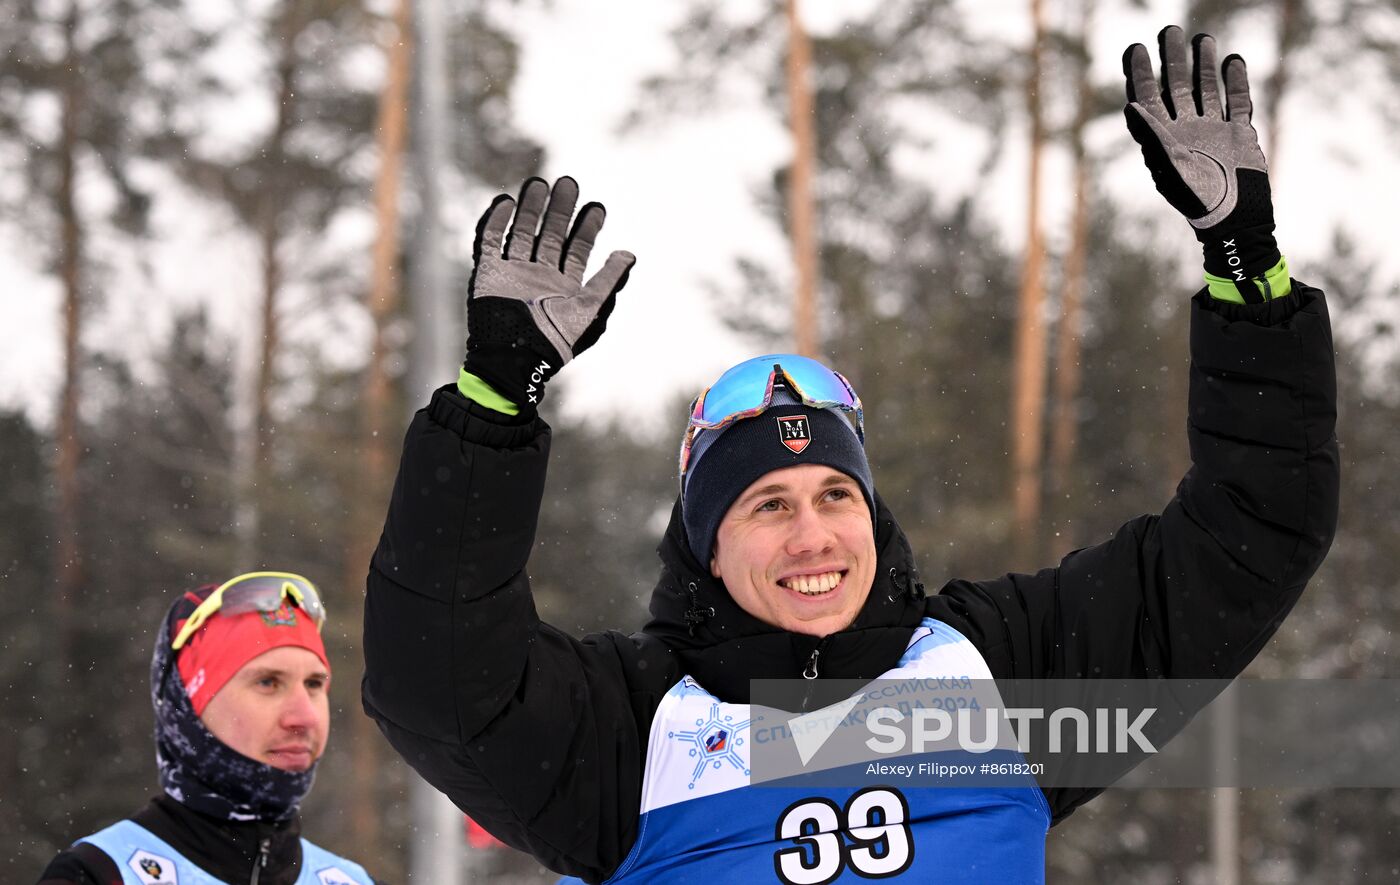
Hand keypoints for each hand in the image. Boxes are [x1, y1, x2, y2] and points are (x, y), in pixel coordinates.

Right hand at [464, 176, 635, 408]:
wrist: (515, 358)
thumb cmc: (556, 341)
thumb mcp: (591, 311)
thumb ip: (609, 281)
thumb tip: (629, 254)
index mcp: (564, 286)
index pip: (577, 249)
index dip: (588, 228)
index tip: (597, 207)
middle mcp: (539, 276)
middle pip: (550, 234)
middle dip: (559, 209)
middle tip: (568, 183)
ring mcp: (513, 274)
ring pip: (522, 232)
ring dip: (530, 208)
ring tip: (538, 184)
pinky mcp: (488, 274)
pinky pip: (489, 242)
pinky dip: (495, 222)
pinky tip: (505, 203)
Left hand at [1124, 27, 1278, 283]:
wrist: (1235, 217)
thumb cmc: (1197, 198)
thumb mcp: (1170, 167)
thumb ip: (1152, 136)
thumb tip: (1130, 106)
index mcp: (1162, 138)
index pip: (1147, 98)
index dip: (1139, 74)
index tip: (1135, 47)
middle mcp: (1185, 130)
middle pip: (1175, 86)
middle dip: (1172, 59)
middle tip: (1170, 30)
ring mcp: (1212, 130)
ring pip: (1205, 89)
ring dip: (1203, 65)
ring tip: (1203, 39)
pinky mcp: (1239, 133)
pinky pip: (1236, 101)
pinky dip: (1235, 81)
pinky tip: (1233, 61)